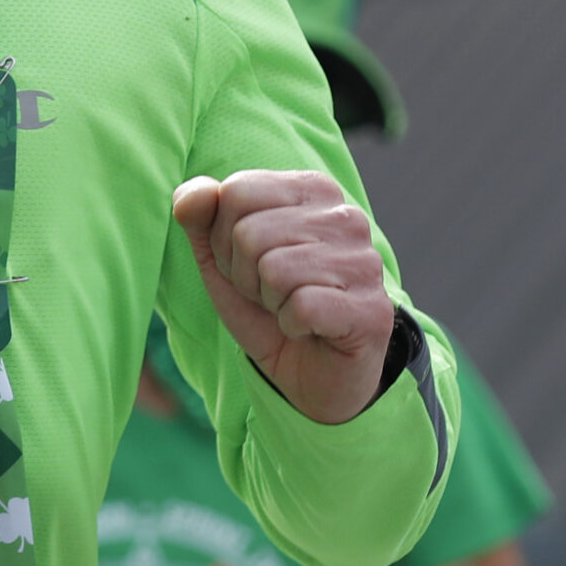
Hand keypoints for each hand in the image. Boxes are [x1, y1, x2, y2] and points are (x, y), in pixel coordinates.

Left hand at [172, 170, 393, 423]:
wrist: (310, 374)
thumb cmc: (267, 308)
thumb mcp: (221, 260)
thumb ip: (200, 218)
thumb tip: (194, 194)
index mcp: (312, 191)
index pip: (237, 192)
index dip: (224, 240)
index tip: (250, 265)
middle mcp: (345, 216)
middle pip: (249, 233)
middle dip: (244, 276)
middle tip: (270, 294)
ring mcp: (364, 261)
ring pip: (274, 270)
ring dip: (269, 302)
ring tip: (290, 308)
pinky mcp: (371, 309)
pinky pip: (301, 306)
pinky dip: (291, 325)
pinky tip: (309, 328)